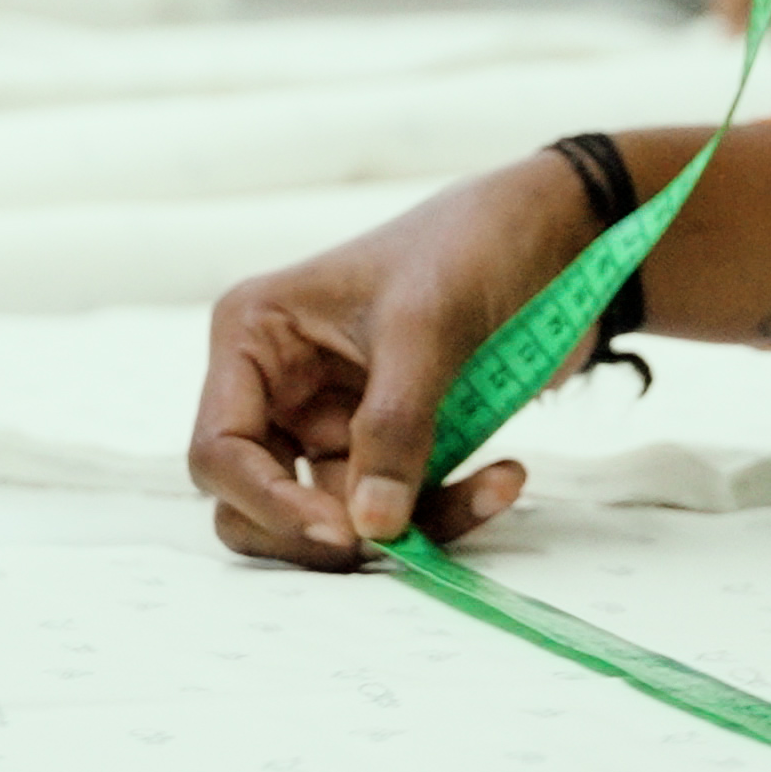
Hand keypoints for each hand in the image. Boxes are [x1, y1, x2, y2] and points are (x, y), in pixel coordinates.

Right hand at [189, 154, 595, 569]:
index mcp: (255, 337)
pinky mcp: (387, 445)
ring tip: (496, 486)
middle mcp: (280, 385)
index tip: (343, 531)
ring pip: (337, 519)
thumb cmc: (471, 246)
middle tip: (401, 536)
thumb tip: (373, 526)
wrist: (551, 235)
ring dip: (413, 523)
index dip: (268, 502)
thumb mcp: (426, 326)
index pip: (219, 450)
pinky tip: (505, 476)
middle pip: (259, 504)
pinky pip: (394, 509)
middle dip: (329, 532)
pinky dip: (446, 509)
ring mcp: (333, 420)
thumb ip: (394, 425)